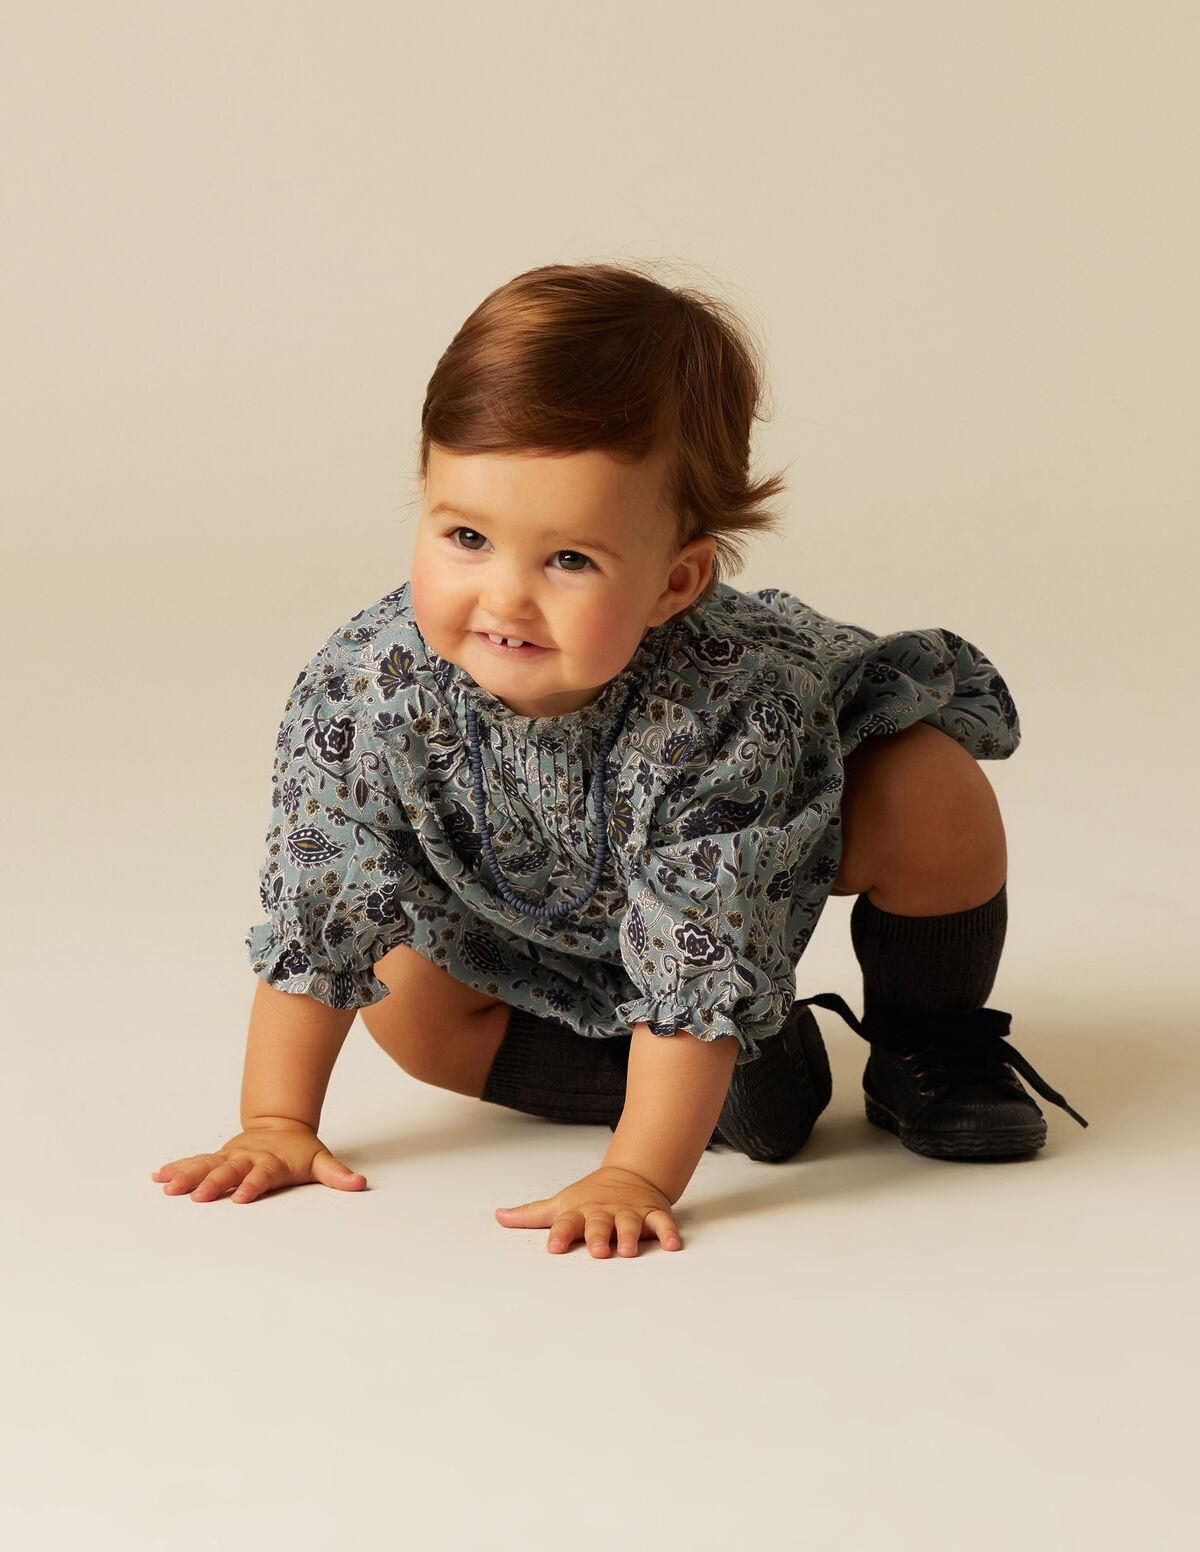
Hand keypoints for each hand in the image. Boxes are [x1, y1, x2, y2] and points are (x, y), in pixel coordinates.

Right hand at [151, 1122, 365, 1203]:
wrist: (280, 1126)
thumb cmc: (299, 1151)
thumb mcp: (320, 1161)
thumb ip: (336, 1174)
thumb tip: (360, 1184)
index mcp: (270, 1162)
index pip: (262, 1175)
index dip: (254, 1185)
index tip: (242, 1198)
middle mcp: (246, 1159)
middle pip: (229, 1171)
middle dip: (214, 1183)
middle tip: (197, 1197)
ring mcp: (229, 1157)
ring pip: (206, 1165)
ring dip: (187, 1175)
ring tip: (167, 1187)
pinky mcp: (217, 1158)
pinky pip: (194, 1162)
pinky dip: (177, 1168)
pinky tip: (158, 1176)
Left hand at [494, 1166, 681, 1256]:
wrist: (630, 1173)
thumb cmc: (590, 1196)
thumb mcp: (561, 1203)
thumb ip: (531, 1214)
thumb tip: (498, 1217)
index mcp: (580, 1211)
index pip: (566, 1223)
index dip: (560, 1235)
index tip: (554, 1248)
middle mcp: (604, 1212)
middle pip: (599, 1223)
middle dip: (597, 1236)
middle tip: (596, 1251)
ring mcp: (629, 1212)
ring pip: (629, 1223)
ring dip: (628, 1236)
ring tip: (627, 1251)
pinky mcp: (652, 1213)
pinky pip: (662, 1223)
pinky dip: (668, 1232)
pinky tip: (672, 1245)